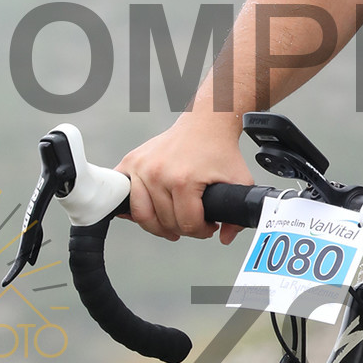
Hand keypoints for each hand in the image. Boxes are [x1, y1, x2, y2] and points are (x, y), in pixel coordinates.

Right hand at [120, 110, 251, 241]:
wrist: (204, 124)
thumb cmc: (219, 150)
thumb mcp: (239, 180)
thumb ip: (237, 213)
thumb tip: (225, 238)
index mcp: (183, 179)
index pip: (186, 224)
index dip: (201, 231)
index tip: (209, 226)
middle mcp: (157, 173)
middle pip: (165, 222)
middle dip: (183, 229)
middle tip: (193, 222)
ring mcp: (141, 167)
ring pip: (142, 215)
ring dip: (158, 225)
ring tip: (172, 223)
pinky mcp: (130, 162)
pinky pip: (123, 196)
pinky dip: (131, 208)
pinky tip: (149, 211)